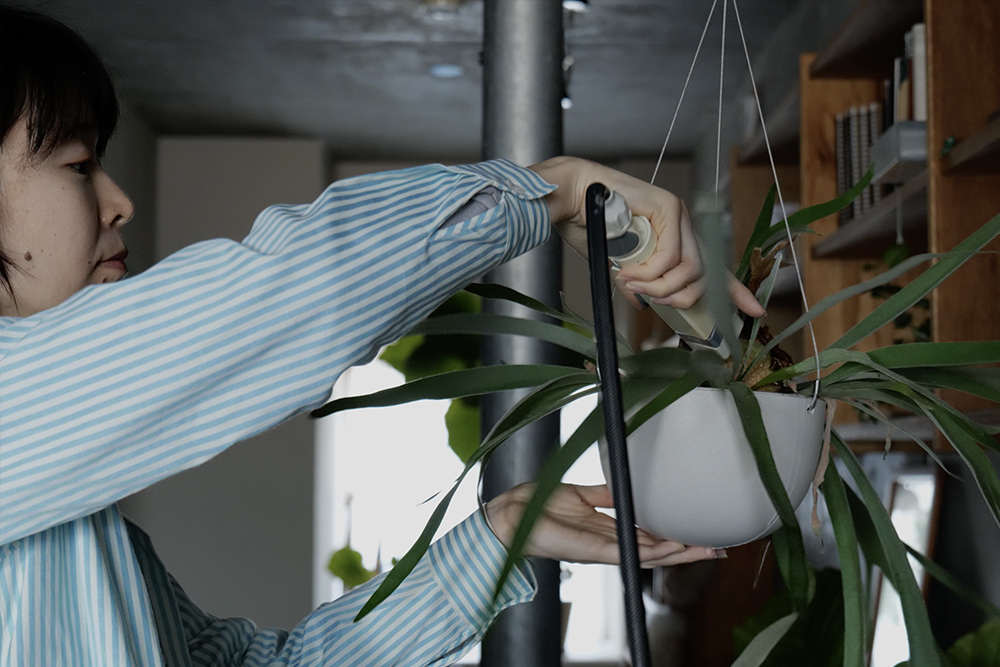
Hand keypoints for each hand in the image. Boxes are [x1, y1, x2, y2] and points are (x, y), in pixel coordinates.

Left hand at [484, 482, 724, 566]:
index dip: (675, 537)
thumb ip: (605, 494)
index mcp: (607, 530)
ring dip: (679, 554)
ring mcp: (603, 549)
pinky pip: (630, 552)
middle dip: (688, 550)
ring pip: (649, 555)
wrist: (513, 514)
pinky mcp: (593, 551)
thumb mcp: (581, 494)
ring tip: (707, 551)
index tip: (701, 533)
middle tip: (720, 548)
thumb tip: (626, 482)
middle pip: (657, 550)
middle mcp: (610, 543)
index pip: (649, 536)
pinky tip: (673, 549)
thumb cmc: (540, 506)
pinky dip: (653, 551)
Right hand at [528, 156, 763, 317]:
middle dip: (681, 298)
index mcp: (675, 238)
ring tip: (632, 285)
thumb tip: (644, 304)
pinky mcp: (669, 207)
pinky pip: (670, 256)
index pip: (712, 268)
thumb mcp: (619, 266)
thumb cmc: (589, 226)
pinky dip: (651, 272)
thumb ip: (638, 283)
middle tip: (653, 302)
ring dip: (660, 287)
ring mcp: (679, 215)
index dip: (734, 291)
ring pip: (689, 268)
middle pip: (703, 274)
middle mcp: (683, 226)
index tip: (754, 310)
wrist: (572, 199)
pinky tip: (630, 273)